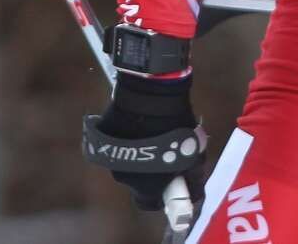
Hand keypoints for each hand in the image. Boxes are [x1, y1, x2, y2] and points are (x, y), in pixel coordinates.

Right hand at [82, 72, 204, 211]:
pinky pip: (117, 145)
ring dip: (140, 153)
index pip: (151, 203)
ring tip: (154, 132)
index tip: (172, 182)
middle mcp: (124, 177)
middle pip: (138, 183)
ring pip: (128, 162)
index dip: (163, 196)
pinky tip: (139, 123)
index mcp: (145, 186)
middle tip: (166, 153)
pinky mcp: (102, 139)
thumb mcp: (194, 155)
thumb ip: (192, 180)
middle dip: (151, 173)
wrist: (151, 94)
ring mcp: (110, 158)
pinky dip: (127, 139)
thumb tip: (195, 196)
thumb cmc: (176, 127)